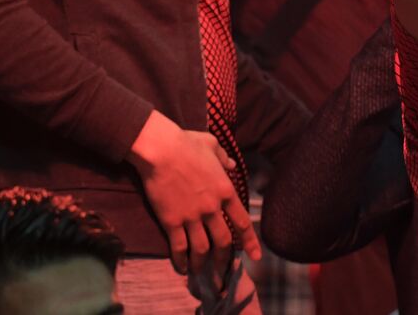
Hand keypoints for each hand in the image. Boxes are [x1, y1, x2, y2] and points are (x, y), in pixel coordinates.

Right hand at [128, 112, 258, 284]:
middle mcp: (212, 208)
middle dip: (224, 259)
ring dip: (203, 264)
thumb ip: (224, 158)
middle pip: (224, 241)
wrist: (162, 150)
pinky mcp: (172, 221)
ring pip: (202, 249)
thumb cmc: (187, 143)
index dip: (250, 241)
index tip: (255, 256)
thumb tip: (232, 164)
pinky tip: (182, 268)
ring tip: (201, 273)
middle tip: (222, 271)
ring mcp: (192, 216)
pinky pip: (179, 247)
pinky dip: (181, 260)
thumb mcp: (212, 145)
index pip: (242, 222)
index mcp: (225, 190)